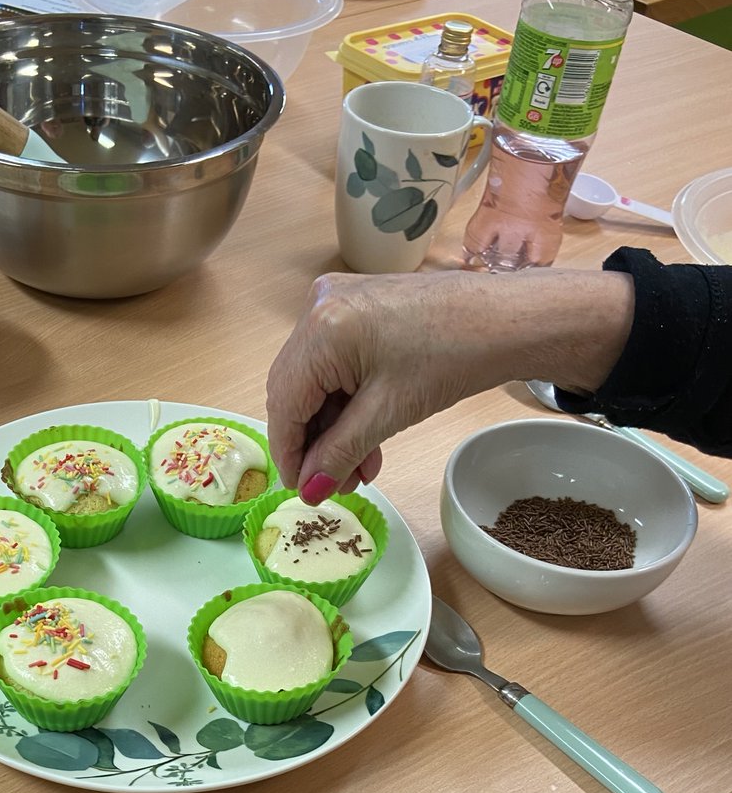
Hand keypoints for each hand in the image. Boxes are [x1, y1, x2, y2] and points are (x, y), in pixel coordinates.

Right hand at [265, 269, 633, 503]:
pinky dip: (346, 401)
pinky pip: (334, 363)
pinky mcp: (355, 307)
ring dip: (334, 428)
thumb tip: (308, 490)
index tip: (300, 490)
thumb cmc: (454, 357)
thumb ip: (339, 454)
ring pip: (316, 380)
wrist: (507, 319)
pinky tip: (366, 437)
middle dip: (314, 442)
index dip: (289, 452)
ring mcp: (336, 302)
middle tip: (333, 483)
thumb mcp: (389, 414)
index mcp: (322, 329)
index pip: (284, 402)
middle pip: (295, 389)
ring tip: (360, 469)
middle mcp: (317, 306)